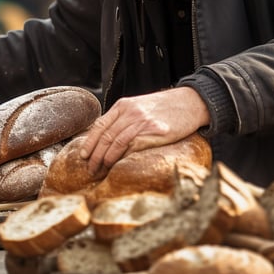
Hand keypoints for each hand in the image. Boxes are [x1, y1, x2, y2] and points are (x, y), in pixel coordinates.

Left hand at [79, 87, 209, 174]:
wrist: (190, 102)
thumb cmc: (166, 108)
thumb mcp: (141, 107)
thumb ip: (125, 118)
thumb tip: (109, 139)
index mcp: (124, 105)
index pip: (100, 125)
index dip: (89, 142)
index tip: (83, 155)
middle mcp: (130, 112)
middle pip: (105, 136)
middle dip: (94, 155)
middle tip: (90, 169)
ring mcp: (141, 121)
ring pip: (115, 142)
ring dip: (105, 159)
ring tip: (101, 170)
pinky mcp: (153, 131)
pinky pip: (132, 146)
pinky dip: (122, 158)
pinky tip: (118, 166)